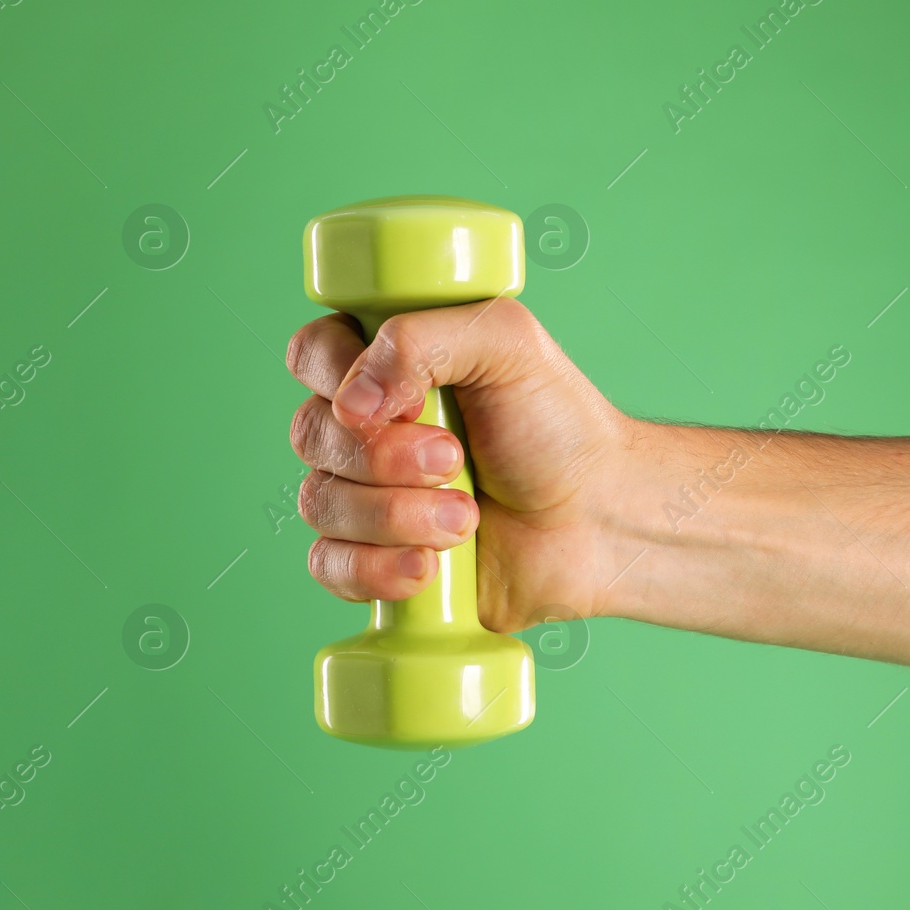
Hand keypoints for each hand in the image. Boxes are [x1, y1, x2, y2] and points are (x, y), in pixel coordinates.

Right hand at [284, 299, 634, 632]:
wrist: (599, 519)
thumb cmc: (558, 424)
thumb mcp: (507, 343)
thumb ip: (422, 339)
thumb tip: (352, 400)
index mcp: (386, 363)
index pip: (312, 354)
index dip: (336, 378)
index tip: (402, 404)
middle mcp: (365, 427)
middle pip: (311, 433)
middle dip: (384, 457)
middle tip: (455, 461)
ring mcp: (365, 495)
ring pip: (320, 503)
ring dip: (395, 516)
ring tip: (465, 521)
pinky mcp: (374, 559)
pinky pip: (328, 566)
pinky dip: (375, 570)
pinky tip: (427, 569)